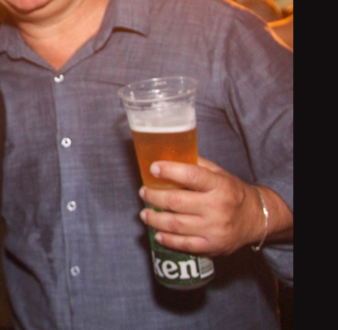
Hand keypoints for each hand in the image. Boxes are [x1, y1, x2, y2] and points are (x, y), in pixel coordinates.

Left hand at [139, 157, 263, 255]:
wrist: (257, 218)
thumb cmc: (232, 192)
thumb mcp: (220, 174)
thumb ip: (196, 165)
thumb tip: (167, 156)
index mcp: (220, 185)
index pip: (191, 176)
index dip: (169, 171)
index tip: (153, 168)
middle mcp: (217, 207)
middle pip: (176, 201)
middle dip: (153, 196)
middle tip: (144, 192)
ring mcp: (214, 229)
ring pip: (175, 224)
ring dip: (154, 218)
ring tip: (145, 213)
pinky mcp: (212, 246)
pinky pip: (184, 244)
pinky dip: (167, 239)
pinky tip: (157, 233)